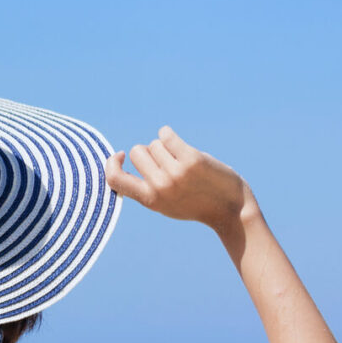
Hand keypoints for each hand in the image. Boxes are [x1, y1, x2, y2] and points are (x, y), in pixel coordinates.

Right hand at [105, 126, 253, 234]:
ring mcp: (175, 173)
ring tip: (180, 160)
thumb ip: (146, 188)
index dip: (112, 163)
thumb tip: (126, 158)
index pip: (115, 179)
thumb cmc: (195, 204)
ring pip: (155, 143)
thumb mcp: (165, 204)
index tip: (121, 156)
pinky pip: (167, 135)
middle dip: (148, 152)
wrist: (229, 208)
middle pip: (138, 151)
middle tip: (166, 161)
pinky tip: (176, 141)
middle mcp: (160, 186)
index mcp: (149, 200)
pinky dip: (168, 134)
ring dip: (165, 147)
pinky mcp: (191, 159)